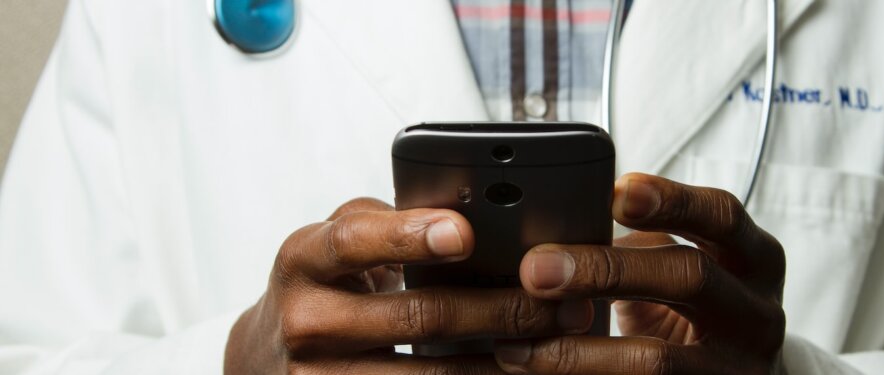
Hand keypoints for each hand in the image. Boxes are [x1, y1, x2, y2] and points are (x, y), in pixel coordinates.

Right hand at [224, 198, 592, 373]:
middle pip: (415, 316)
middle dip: (497, 308)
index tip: (465, 233)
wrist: (265, 355)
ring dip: (499, 360)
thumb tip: (469, 213)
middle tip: (556, 300)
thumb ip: (389, 221)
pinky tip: (512, 371)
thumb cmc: (321, 284)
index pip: (355, 241)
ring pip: (426, 373)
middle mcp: (306, 321)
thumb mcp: (335, 241)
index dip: (410, 236)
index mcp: (304, 258)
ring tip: (553, 341)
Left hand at [495, 173, 786, 373]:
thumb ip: (644, 244)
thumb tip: (554, 233)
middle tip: (535, 270)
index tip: (615, 192)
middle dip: (606, 270)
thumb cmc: (701, 308)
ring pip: (659, 360)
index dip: (672, 201)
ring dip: (579, 352)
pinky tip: (539, 372)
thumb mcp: (691, 264)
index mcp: (755, 259)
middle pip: (690, 277)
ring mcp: (738, 368)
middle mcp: (757, 313)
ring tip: (518, 344)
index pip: (722, 216)